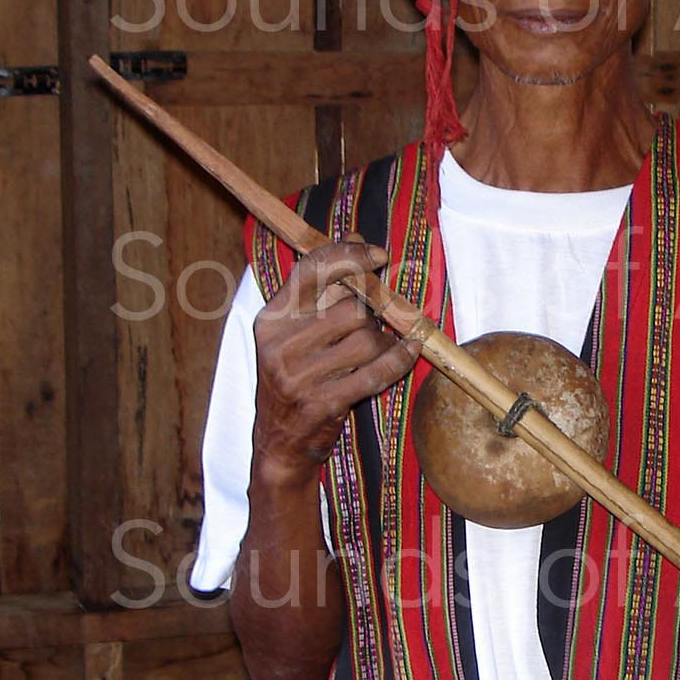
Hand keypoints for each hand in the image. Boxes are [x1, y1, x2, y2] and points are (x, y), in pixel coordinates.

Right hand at [251, 239, 422, 475]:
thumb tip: (355, 236)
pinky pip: (376, 372)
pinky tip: (409, 352)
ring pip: (367, 339)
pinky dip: (399, 360)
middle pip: (349, 307)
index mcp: (270, 319)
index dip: (348, 256)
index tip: (377, 255)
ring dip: (385, 342)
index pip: (311, 270)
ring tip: (382, 349)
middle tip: (374, 324)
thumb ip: (324, 286)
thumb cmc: (297, 378)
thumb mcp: (299, 330)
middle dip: (372, 313)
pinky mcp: (322, 404)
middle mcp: (279, 345)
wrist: (281, 443)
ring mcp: (298, 377)